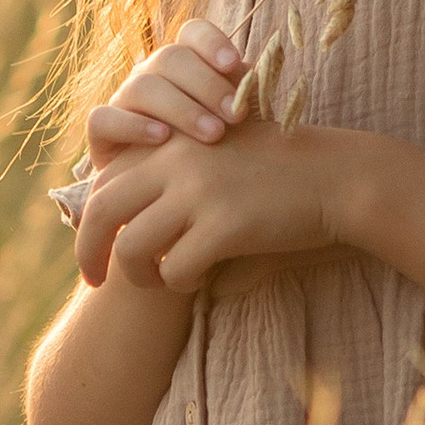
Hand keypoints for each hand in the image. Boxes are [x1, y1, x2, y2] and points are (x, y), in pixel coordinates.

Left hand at [75, 125, 353, 294]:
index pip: (106, 178)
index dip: (92, 216)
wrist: (335, 177)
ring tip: (160, 281)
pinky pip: (175, 269)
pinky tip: (198, 279)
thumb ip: (172, 171)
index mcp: (173, 140)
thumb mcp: (217, 154)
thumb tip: (124, 214)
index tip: (99, 244)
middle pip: (102, 209)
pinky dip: (179, 284)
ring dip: (139, 275)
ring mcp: (200, 192)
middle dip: (90, 250)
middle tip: (94, 279)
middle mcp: (178, 160)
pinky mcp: (225, 225)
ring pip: (132, 247)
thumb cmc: (276, 171)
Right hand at [88, 17, 244, 164]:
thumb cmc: (211, 155)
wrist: (169, 198)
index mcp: (184, 64)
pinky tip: (162, 139)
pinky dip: (133, 125)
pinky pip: (105, 118)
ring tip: (212, 135)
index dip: (212, 42)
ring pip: (143, 86)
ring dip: (181, 108)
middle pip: (170, 57)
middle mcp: (151, 74)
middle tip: (235, 115)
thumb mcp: (231, 125)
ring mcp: (123, 99)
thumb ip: (241, 98)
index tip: (234, 65)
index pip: (192, 33)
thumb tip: (255, 78)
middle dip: (206, 84)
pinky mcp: (101, 131)